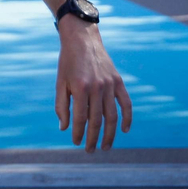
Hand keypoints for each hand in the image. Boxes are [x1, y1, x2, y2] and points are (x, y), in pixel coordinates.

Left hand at [56, 19, 130, 151]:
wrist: (82, 38)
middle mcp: (97, 87)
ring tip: (105, 146)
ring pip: (112, 116)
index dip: (78, 133)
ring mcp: (110, 84)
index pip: (80, 118)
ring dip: (110, 134)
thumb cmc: (68, 62)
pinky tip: (124, 130)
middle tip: (89, 150)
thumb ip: (61, 106)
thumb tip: (64, 128)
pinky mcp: (118, 81)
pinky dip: (127, 118)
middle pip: (97, 121)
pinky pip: (126, 103)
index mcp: (80, 87)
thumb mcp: (60, 82)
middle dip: (92, 138)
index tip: (76, 142)